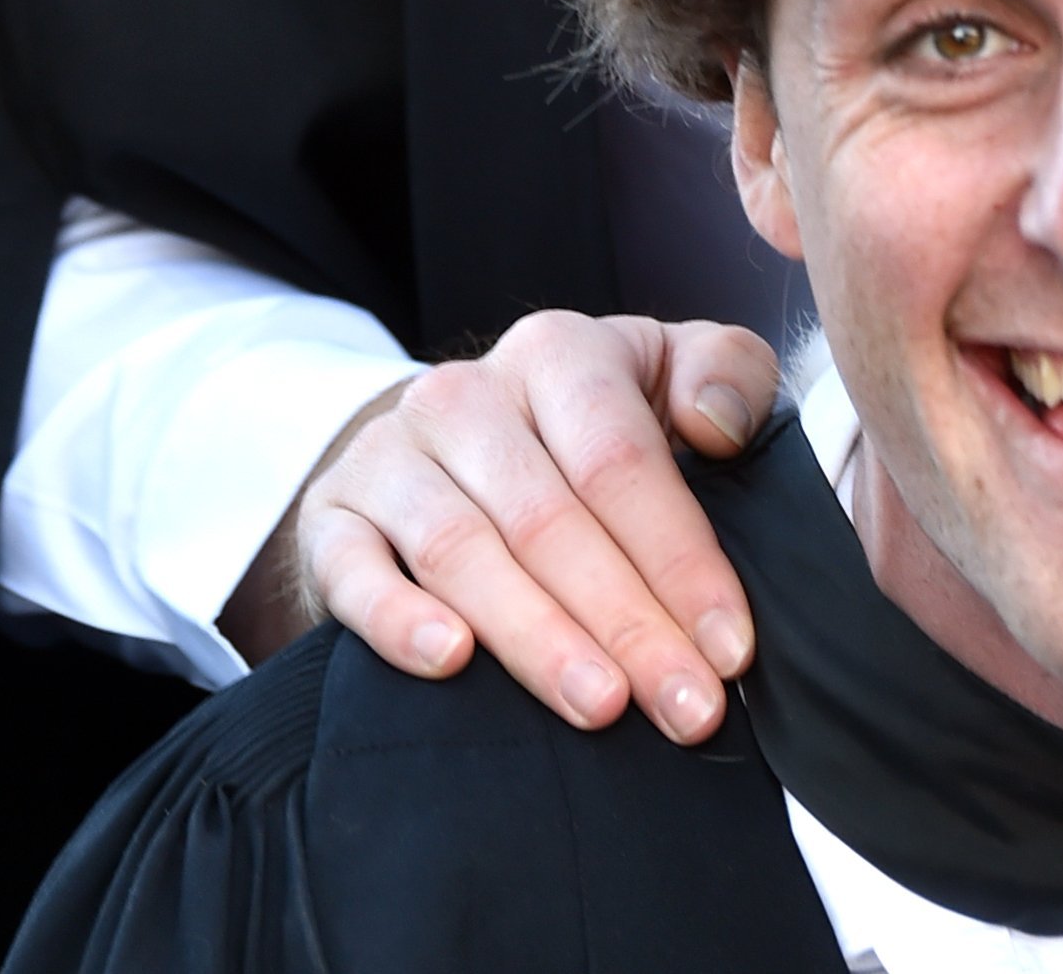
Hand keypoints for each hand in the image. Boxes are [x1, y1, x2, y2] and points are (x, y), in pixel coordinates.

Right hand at [237, 312, 780, 741]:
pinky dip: (398, 620)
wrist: (454, 445)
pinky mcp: (332, 518)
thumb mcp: (670, 373)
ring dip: (537, 640)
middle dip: (627, 624)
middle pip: (551, 521)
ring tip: (600, 708)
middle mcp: (466, 393)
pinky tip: (451, 665)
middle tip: (685, 708)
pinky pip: (355, 572)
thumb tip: (715, 424)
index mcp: (558, 352)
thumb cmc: (592, 425)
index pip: (622, 462)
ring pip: (466, 553)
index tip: (730, 649)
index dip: (680, 558)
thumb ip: (724, 373)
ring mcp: (390, 454)